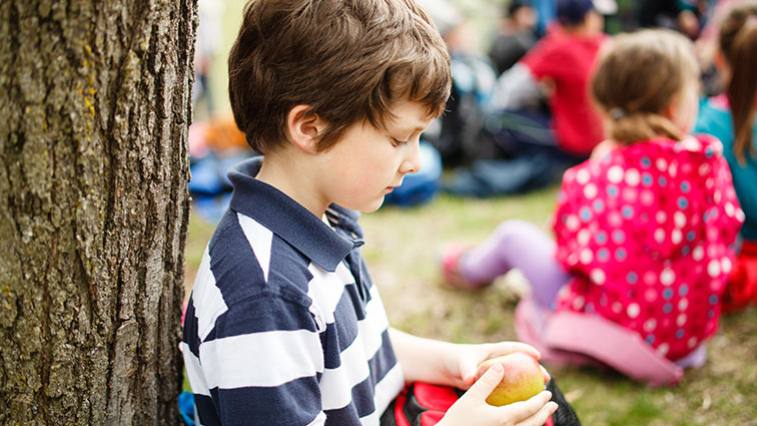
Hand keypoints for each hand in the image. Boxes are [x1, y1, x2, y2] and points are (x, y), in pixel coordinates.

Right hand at [438, 363, 557, 425]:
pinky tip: (524, 424)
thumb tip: (500, 365)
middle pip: (533, 423)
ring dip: (537, 422)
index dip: (540, 401)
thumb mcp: (470, 397)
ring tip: (542, 415)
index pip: (529, 409)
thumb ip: (487, 381)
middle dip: (544, 413)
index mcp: (503, 419)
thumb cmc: (458, 419)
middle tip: (552, 404)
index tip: (548, 393)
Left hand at [446, 342, 547, 389]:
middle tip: (546, 378)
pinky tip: (524, 404)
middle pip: (520, 363)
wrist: (447, 367)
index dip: (526, 350)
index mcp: (492, 351)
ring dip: (529, 382)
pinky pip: (508, 387)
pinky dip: (516, 393)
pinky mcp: (492, 382)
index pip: (512, 347)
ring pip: (517, 376)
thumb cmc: (455, 360)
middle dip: (535, 368)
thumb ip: (467, 370)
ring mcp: (496, 371)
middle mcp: (497, 360)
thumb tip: (471, 379)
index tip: (538, 356)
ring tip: (541, 391)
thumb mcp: (462, 364)